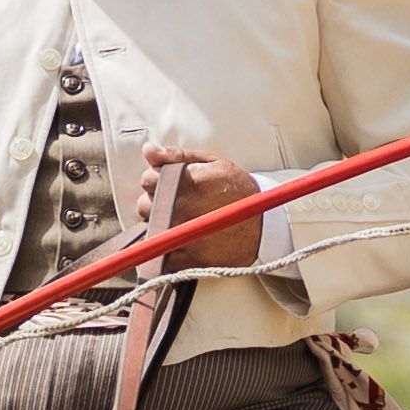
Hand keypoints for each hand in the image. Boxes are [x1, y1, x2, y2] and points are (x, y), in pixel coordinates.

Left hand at [138, 144, 264, 270]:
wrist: (264, 225)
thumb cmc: (238, 190)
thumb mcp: (213, 163)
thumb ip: (177, 155)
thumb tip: (148, 150)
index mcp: (188, 181)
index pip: (148, 179)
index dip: (154, 181)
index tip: (166, 185)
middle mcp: (183, 208)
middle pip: (145, 205)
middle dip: (155, 203)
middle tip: (175, 204)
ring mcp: (184, 235)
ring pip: (150, 230)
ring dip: (159, 225)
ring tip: (180, 222)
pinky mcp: (188, 258)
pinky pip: (160, 255)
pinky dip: (164, 250)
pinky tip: (180, 240)